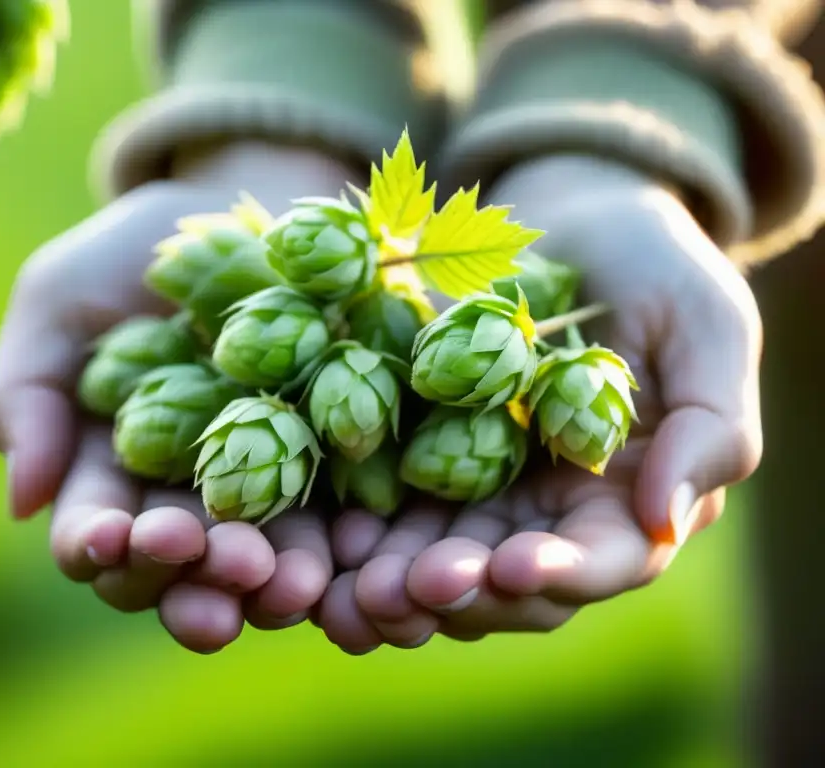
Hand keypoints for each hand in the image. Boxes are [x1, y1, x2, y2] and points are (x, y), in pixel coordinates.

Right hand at [0, 140, 358, 651]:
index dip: (101, 545)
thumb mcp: (62, 300)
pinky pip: (345, 525)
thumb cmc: (135, 256)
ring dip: (273, 585)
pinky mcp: (341, 474)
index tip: (112, 538)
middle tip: (219, 567)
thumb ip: (28, 391)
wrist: (247, 207)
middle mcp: (188, 504)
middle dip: (194, 581)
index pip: (96, 534)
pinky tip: (358, 550)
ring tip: (290, 582)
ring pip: (263, 567)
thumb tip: (24, 501)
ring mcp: (267, 496)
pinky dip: (348, 545)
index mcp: (112, 477)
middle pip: (182, 571)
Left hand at [315, 154, 763, 650]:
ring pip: (435, 562)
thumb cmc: (654, 267)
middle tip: (397, 590)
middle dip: (454, 591)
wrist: (566, 220)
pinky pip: (381, 507)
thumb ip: (708, 427)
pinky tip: (321, 535)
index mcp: (624, 499)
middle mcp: (544, 513)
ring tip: (348, 585)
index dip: (560, 575)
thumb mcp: (706, 326)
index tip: (513, 568)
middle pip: (504, 581)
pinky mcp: (412, 456)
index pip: (601, 562)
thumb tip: (666, 520)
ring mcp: (473, 489)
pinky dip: (352, 532)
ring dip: (391, 583)